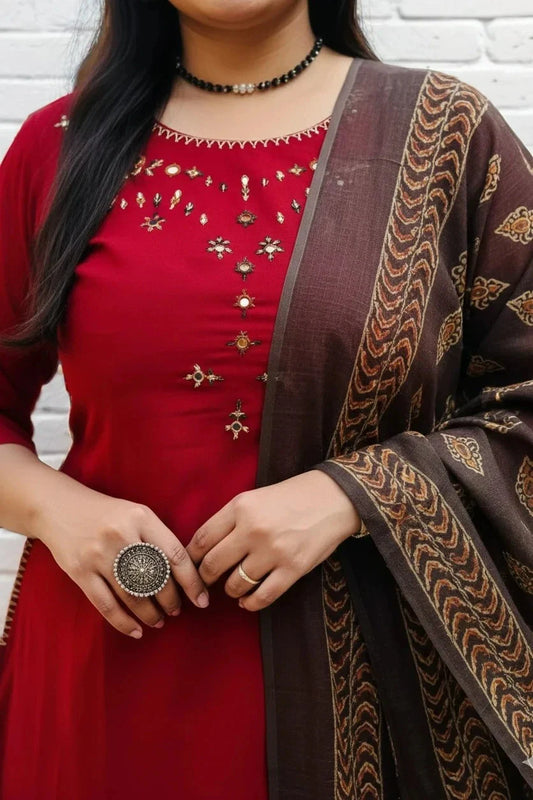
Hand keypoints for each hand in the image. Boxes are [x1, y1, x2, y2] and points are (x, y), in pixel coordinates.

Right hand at [34, 492, 209, 638]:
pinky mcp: (80, 571)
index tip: (202, 600)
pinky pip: (106, 605)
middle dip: (171, 600)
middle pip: (156, 579)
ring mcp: (98, 555)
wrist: (60, 506)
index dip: (192, 582)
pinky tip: (136, 630)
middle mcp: (121, 535)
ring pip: (134, 596)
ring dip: (150, 614)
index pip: (175, 555)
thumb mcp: (137, 514)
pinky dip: (124, 622)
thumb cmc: (107, 514)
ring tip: (159, 621)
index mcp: (141, 517)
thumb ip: (158, 538)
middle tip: (176, 610)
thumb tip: (187, 574)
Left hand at [186, 469, 360, 610]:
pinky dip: (250, 603)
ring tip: (233, 588)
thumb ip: (231, 519)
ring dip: (231, 590)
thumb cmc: (292, 496)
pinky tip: (247, 601)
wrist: (334, 497)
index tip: (189, 565)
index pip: (202, 539)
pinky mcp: (293, 568)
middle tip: (205, 583)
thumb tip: (204, 549)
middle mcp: (253, 529)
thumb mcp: (255, 497)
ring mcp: (274, 551)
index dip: (191, 558)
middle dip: (205, 578)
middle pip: (213, 565)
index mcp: (241, 507)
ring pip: (236, 584)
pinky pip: (262, 597)